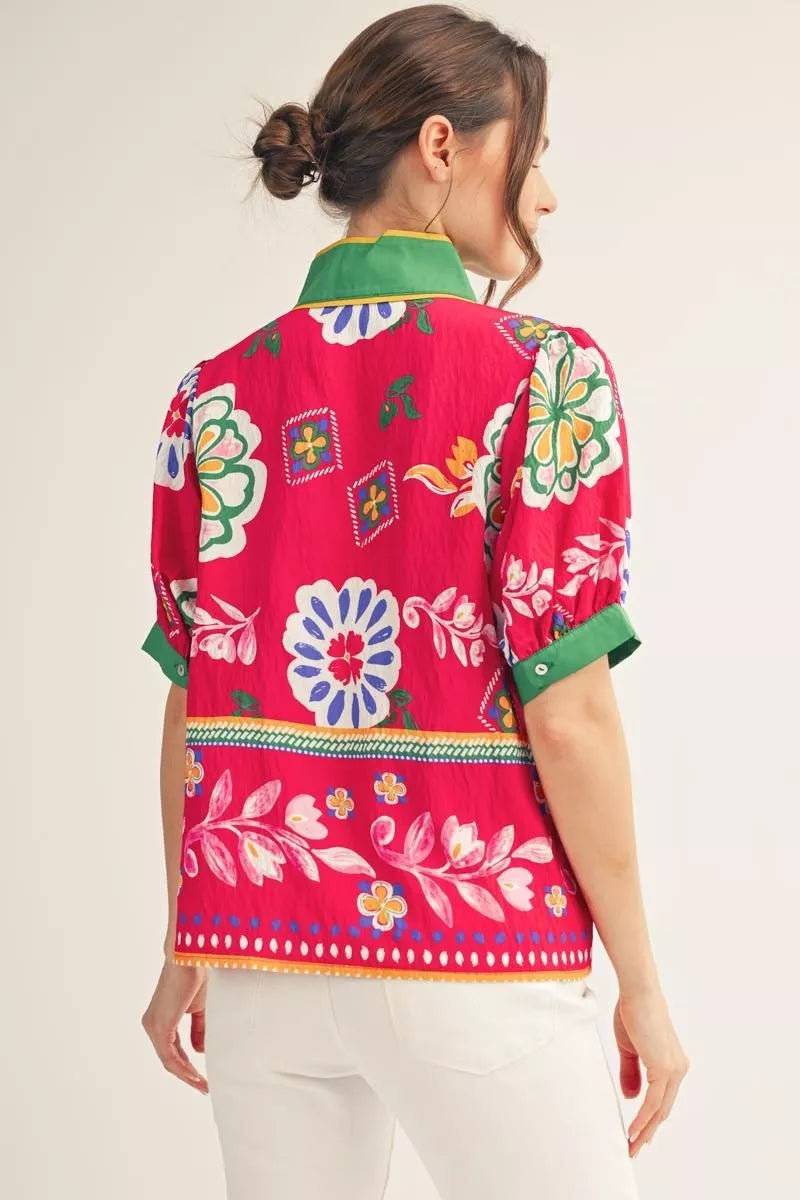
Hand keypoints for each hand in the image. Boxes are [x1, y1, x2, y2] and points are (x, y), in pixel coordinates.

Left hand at [141, 959, 208, 1092]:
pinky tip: (197, 1077)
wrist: (191, 957)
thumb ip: (199, 1030)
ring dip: (187, 1075)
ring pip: (169, 1060)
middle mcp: (152, 1024)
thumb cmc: (196, 975)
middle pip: (170, 1058)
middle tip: (204, 1085)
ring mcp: (153, 1026)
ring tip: (203, 1085)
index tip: (202, 1075)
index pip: (173, 1048)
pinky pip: (170, 1057)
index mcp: (162, 1017)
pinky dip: (184, 1069)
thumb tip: (199, 1051)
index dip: (188, 1063)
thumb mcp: (200, 1008)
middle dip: (188, 1073)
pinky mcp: (159, 1027)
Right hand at [613, 986, 689, 1156]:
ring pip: (659, 1110)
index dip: (650, 1119)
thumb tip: (632, 1098)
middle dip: (648, 1131)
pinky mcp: (664, 1069)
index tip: (638, 1134)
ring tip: (631, 1146)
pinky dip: (643, 1118)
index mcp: (672, 1063)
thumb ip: (632, 1072)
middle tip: (634, 1148)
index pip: (662, 1099)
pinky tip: (633, 1131)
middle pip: (663, 1109)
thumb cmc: (633, 1012)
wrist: (638, 992)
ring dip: (645, 1130)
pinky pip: (653, 1102)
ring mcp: (674, 1069)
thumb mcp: (630, 1048)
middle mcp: (678, 1069)